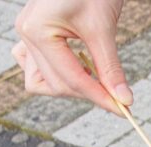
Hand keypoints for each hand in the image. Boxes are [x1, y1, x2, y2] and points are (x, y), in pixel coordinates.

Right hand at [13, 0, 129, 113]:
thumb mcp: (103, 30)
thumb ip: (110, 68)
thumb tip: (124, 101)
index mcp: (37, 30)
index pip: (70, 79)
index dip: (99, 97)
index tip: (124, 111)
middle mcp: (26, 34)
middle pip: (56, 84)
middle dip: (88, 92)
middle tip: (117, 94)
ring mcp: (26, 35)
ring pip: (40, 81)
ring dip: (69, 86)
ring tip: (96, 76)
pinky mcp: (34, 35)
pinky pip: (36, 67)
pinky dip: (58, 74)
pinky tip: (80, 67)